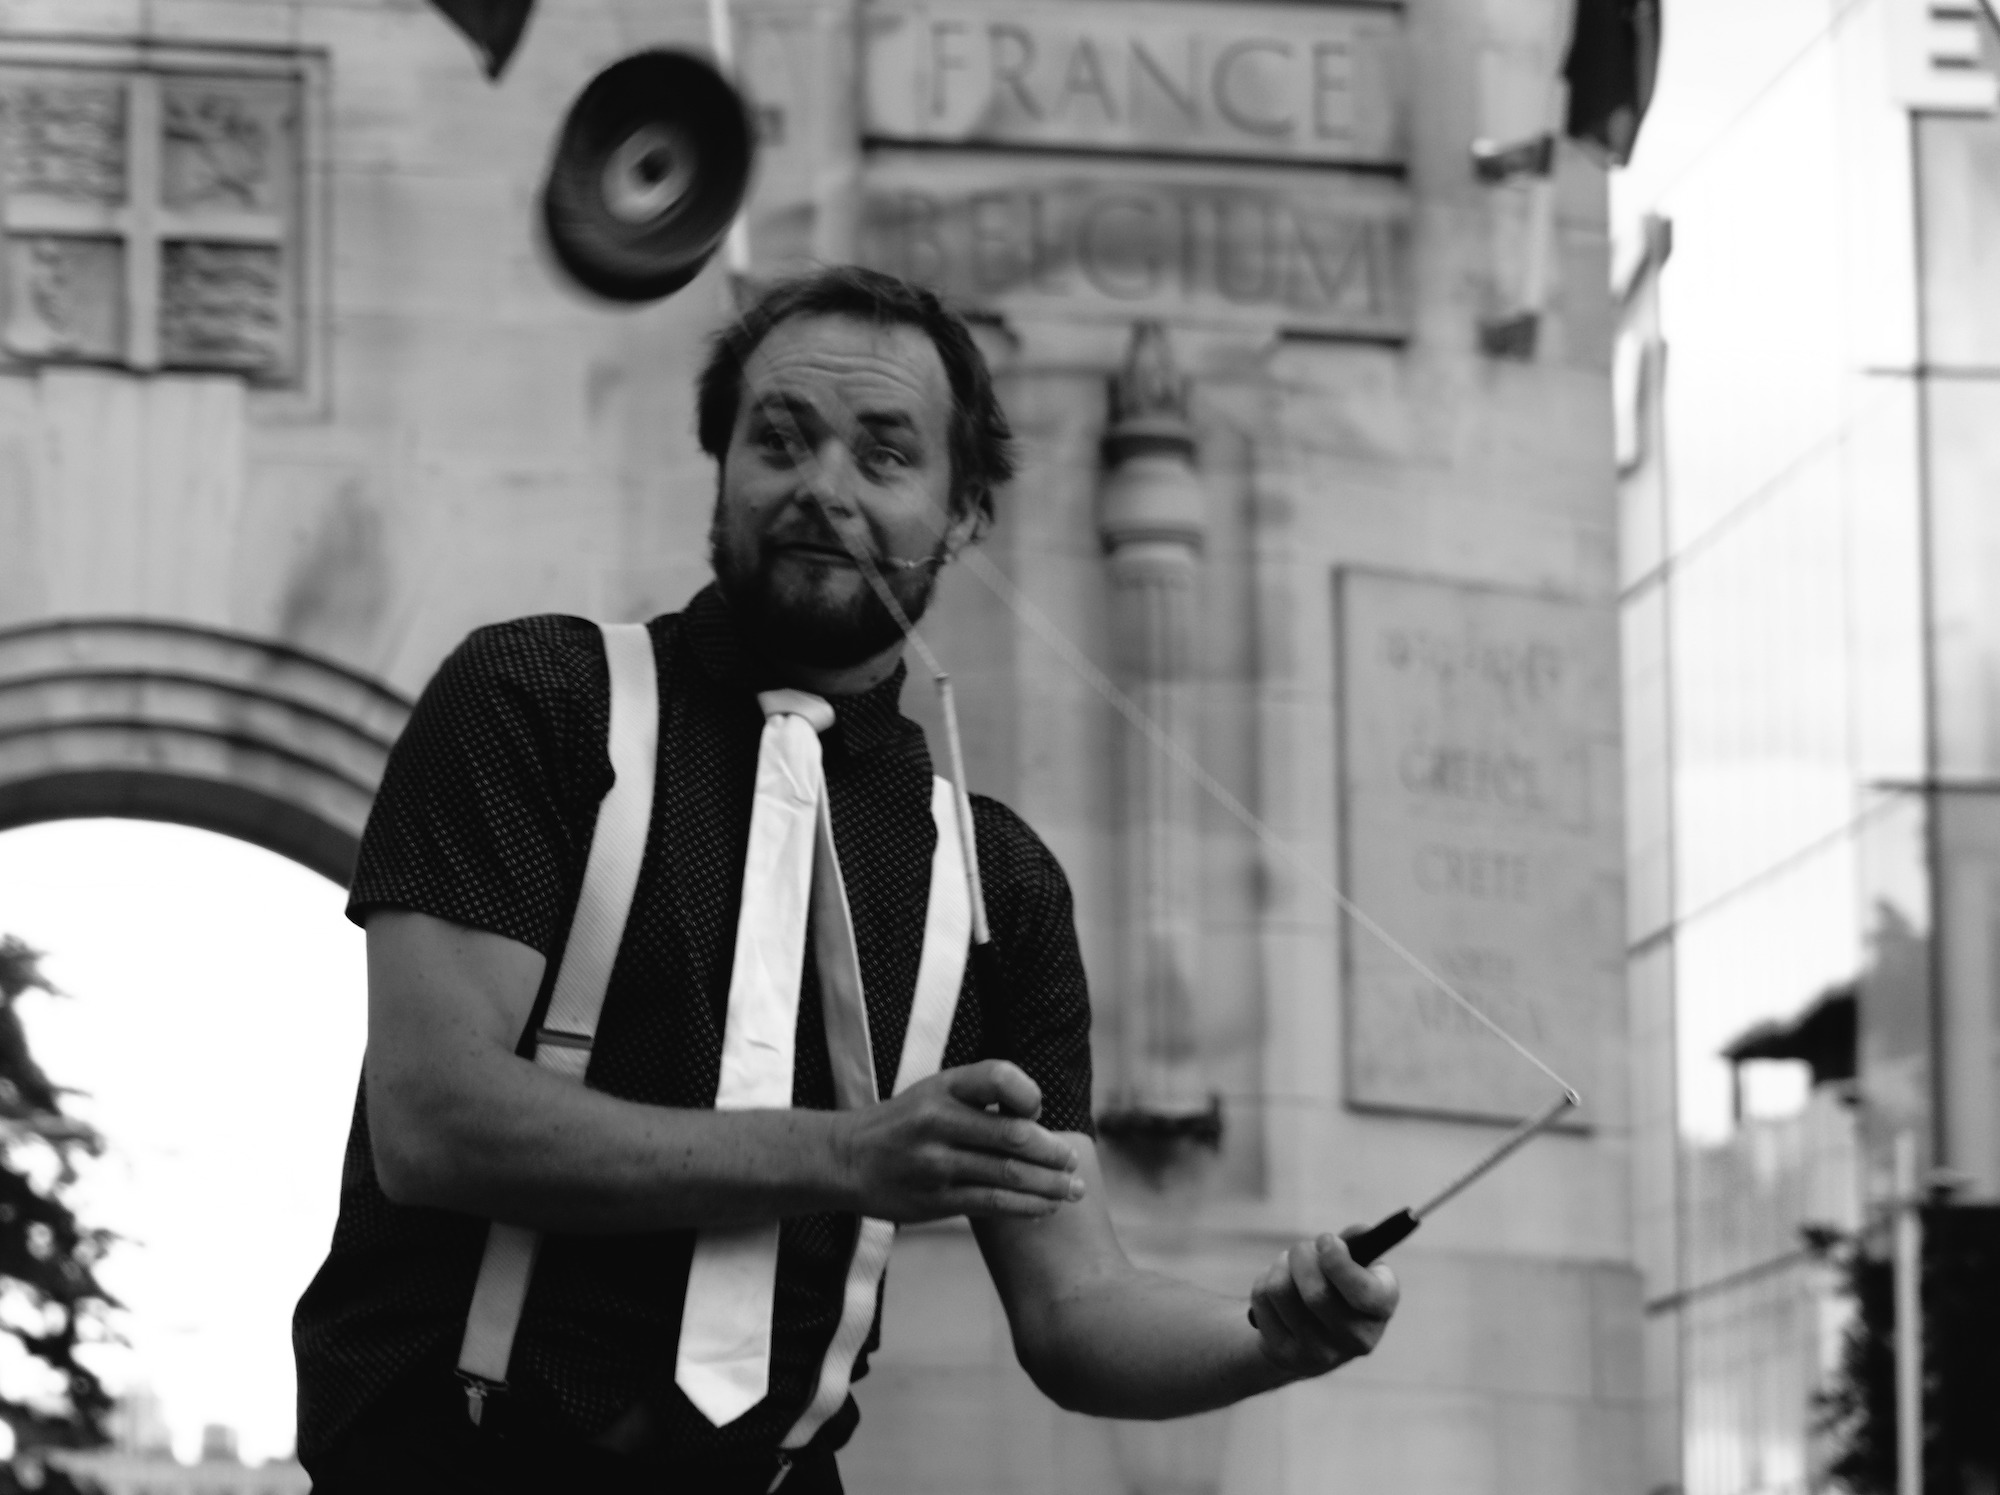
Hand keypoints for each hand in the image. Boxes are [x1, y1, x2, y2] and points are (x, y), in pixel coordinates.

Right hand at [834, 1060, 1084, 1223]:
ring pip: (1008, 1175)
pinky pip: (992, 1204)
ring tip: (1073, 1190)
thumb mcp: (936, 1092)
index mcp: (944, 1086)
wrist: (848, 1160)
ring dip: (1050, 1185)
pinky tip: (1045, 1208)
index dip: (1029, 1095)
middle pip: (1013, 1135)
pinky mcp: (934, 1200)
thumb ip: (981, 1098)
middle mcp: (939, 1121)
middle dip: (1053, 1152)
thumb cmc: (907, 1123)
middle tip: (1074, 1162)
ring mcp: (936, 1163)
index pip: (1000, 1077)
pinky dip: (1026, 1207)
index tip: (1037, 1112)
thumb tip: (1040, 1120)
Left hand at [1248, 1227, 1398, 1376]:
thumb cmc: (1339, 1284)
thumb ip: (1358, 1243)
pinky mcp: (1286, 1355)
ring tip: (1289, 1265)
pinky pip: (1262, 1300)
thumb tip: (1359, 1231)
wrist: (1314, 1331)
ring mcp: (1321, 1354)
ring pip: (1282, 1291)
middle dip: (1302, 1256)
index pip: (1363, 1293)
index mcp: (1381, 1309)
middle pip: (1316, 1293)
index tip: (1324, 1239)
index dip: (1339, 1262)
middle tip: (1302, 1248)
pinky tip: (1278, 1288)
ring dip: (1280, 1265)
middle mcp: (1357, 1339)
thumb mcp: (1356, 1263)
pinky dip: (1264, 1280)